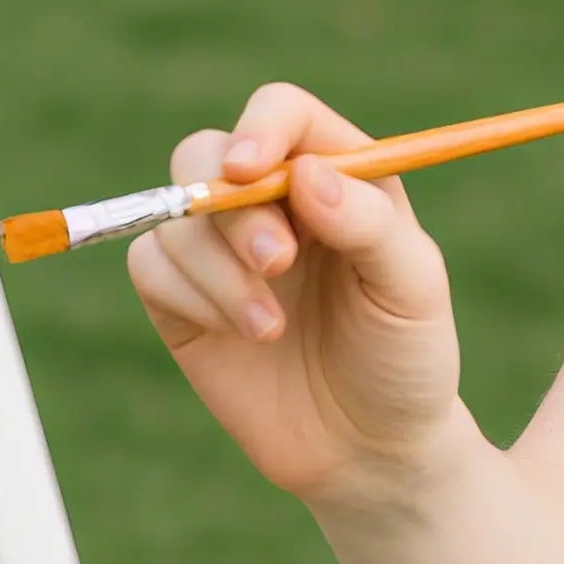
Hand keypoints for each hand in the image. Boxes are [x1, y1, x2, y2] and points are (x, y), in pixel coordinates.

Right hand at [128, 82, 461, 513]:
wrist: (369, 449)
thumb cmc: (405, 357)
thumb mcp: (413, 289)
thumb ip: (369, 225)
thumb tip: (305, 174)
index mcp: (339, 177)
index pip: (284, 114)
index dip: (261, 127)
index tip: (250, 168)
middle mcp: (274, 202)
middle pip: (208, 153)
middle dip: (232, 208)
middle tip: (278, 262)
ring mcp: (224, 249)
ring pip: (175, 213)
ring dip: (218, 270)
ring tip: (273, 328)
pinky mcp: (184, 299)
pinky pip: (150, 265)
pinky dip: (189, 296)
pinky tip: (246, 337)